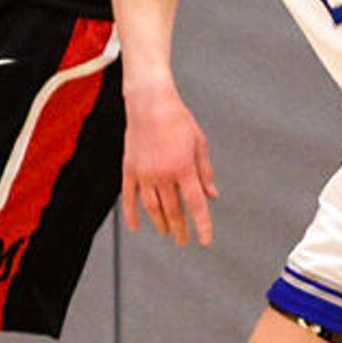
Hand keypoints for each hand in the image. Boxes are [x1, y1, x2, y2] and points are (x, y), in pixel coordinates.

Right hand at [121, 87, 216, 245]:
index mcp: (184, 168)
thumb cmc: (177, 119)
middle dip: (180, 229)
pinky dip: (132, 213)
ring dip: (161, 223)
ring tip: (166, 231)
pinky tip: (136, 226)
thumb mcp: (199, 144)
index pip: (196, 205)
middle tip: (184, 240)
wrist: (149, 102)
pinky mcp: (130, 168)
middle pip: (174, 211)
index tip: (205, 241)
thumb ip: (205, 172)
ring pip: (153, 208)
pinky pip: (129, 197)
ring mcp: (144, 173)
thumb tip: (212, 195)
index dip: (202, 226)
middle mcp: (163, 174)